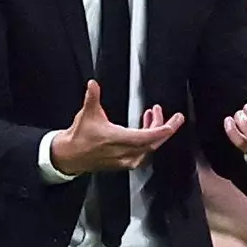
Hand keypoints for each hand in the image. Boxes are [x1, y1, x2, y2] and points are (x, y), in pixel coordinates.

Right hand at [50, 80, 183, 175]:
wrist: (70, 156)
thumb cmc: (79, 137)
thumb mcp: (87, 114)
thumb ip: (92, 97)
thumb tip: (93, 84)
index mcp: (116, 140)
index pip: (146, 137)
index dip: (161, 130)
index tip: (173, 123)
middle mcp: (124, 152)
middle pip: (153, 143)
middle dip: (165, 129)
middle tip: (176, 118)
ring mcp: (125, 159)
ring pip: (149, 148)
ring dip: (155, 132)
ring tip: (152, 116)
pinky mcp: (124, 163)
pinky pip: (143, 152)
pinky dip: (148, 140)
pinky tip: (145, 130)